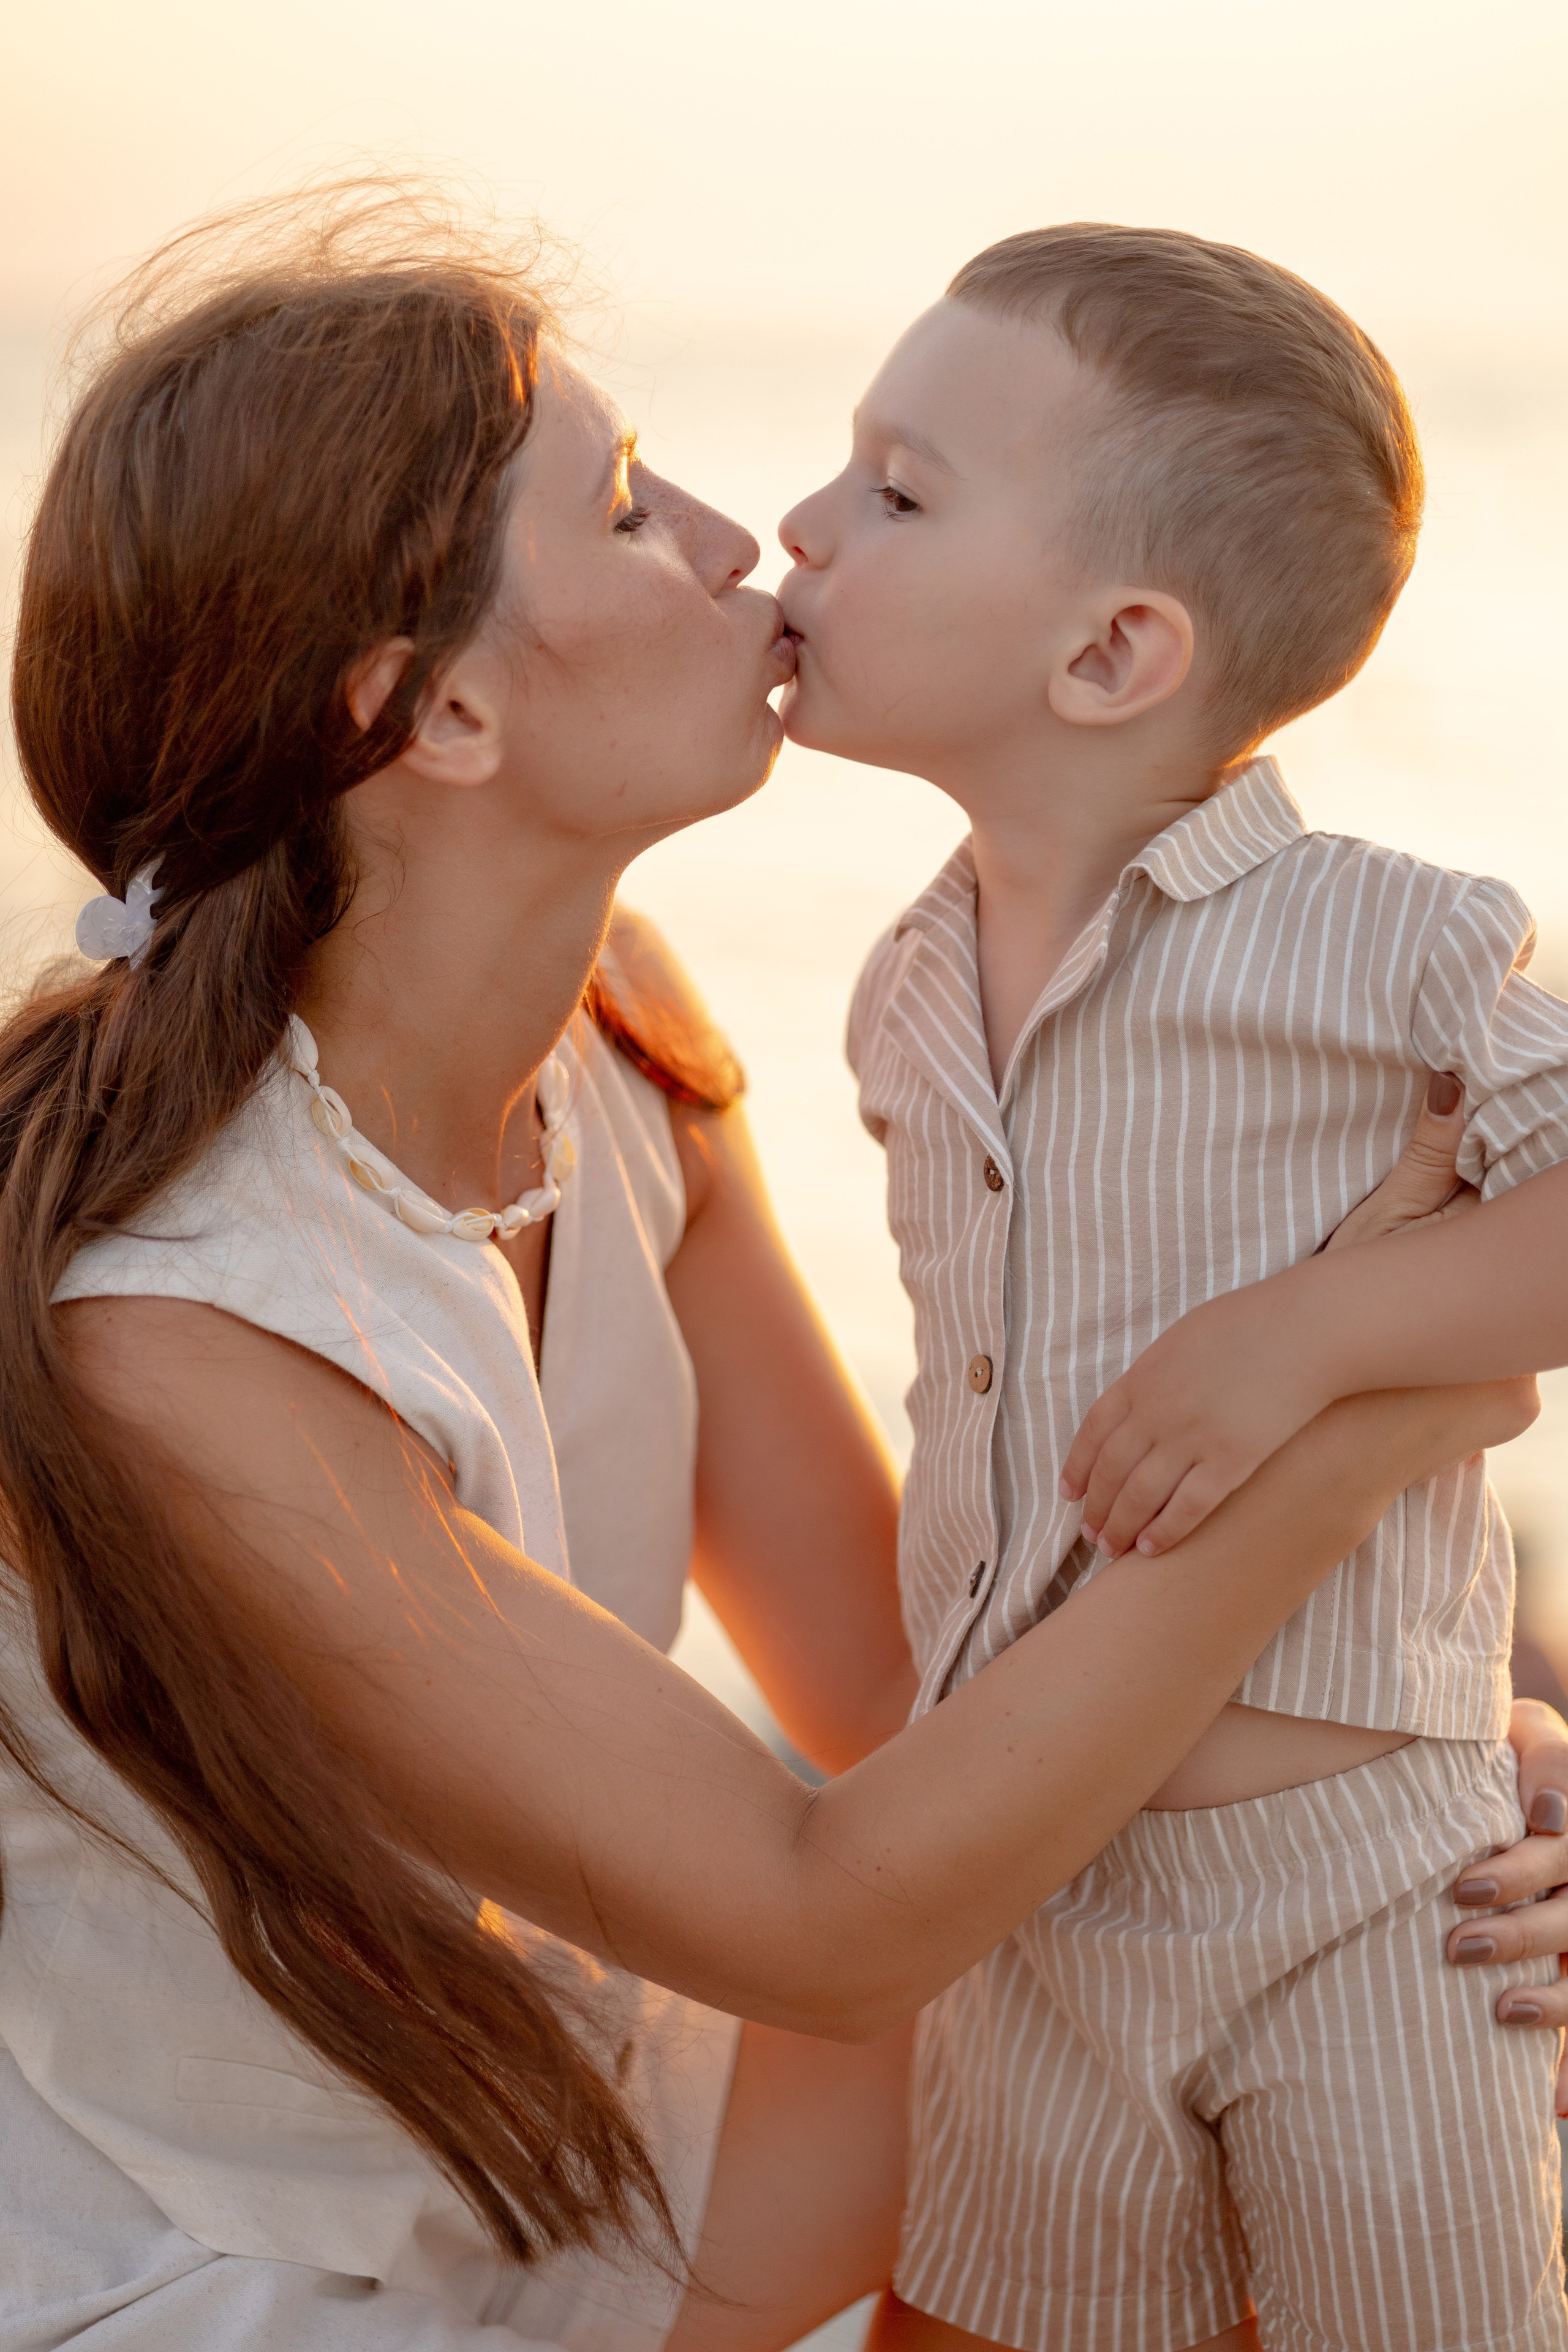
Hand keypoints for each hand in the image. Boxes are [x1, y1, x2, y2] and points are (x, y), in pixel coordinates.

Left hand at [1060, 1072, 1478, 1558]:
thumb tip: (1136, 1405)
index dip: (1077, 1468)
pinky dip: (1164, 1532)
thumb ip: (1153, 1376)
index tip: (1069, 1494)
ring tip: (1113, 1548)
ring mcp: (1192, 1438)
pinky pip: (1187, 1507)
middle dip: (1096, 1507)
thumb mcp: (1182, 1339)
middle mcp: (1157, 1412)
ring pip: (1140, 1496)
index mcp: (1141, 1379)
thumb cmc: (1249, 1325)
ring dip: (1120, 1526)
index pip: (1093, 1433)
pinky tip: (1152, 1549)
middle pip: (1111, 1471)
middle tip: (1090, 1533)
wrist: (1306, 1330)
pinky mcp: (1231, 1461)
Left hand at [1448, 1698, 1567, 2114]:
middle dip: (1524, 1935)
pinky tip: (1557, 2104)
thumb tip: (1550, 1812)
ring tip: (1501, 2011)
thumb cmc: (1508, 1755)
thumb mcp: (1524, 1731)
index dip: (1524, 1871)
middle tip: (1458, 1943)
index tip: (1468, 1885)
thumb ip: (1544, 1755)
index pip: (1562, 1852)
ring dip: (1556, 2003)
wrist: (1518, 1781)